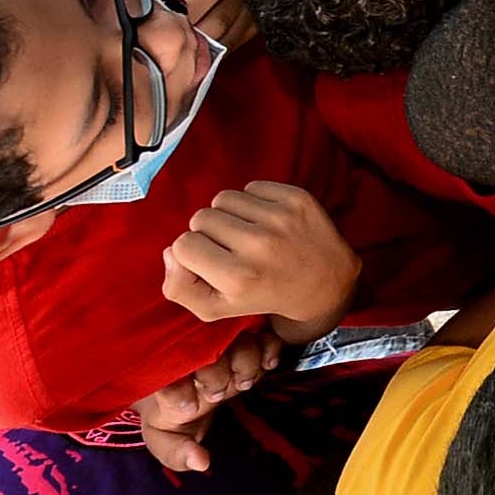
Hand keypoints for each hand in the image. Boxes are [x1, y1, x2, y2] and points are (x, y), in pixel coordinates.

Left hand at [130, 327, 280, 472]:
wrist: (182, 384)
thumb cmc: (172, 414)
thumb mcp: (167, 438)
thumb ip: (177, 453)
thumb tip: (201, 461)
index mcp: (165, 378)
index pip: (167, 378)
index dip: (179, 392)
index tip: (190, 410)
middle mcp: (193, 354)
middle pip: (205, 350)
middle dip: (215, 375)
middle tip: (218, 396)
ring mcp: (221, 343)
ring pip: (235, 338)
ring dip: (244, 360)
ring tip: (244, 383)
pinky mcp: (247, 338)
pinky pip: (263, 333)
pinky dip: (270, 345)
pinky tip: (269, 365)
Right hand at [161, 181, 359, 331]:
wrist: (325, 281)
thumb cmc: (262, 294)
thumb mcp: (216, 308)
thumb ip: (179, 288)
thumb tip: (170, 252)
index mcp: (238, 278)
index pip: (183, 245)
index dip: (192, 252)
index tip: (212, 262)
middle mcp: (260, 246)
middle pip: (201, 217)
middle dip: (209, 231)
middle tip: (232, 248)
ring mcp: (281, 219)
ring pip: (224, 198)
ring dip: (230, 213)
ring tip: (248, 233)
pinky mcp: (297, 198)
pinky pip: (251, 186)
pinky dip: (253, 201)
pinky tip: (267, 222)